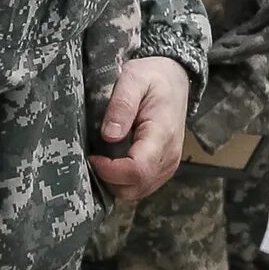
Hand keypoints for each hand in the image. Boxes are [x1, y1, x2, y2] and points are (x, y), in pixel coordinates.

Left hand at [92, 55, 192, 201]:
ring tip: (103, 157)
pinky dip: (123, 181)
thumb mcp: (133, 78)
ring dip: (115, 181)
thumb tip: (109, 136)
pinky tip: (113, 161)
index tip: (93, 156)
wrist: (174, 79)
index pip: (137, 170)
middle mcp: (169, 156)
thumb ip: (121, 105)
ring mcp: (168, 165)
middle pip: (134, 187)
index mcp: (162, 134)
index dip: (109, 170)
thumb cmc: (152, 77)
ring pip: (136, 192)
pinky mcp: (163, 169)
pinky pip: (141, 187)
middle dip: (108, 179)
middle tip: (94, 156)